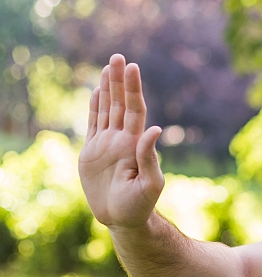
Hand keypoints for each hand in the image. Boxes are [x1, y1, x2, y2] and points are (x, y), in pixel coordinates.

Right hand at [79, 54, 163, 227]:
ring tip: (107, 68)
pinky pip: (93, 124)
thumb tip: (155, 129)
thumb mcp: (150, 184)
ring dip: (107, 89)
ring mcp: (107, 144)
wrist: (122, 219)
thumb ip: (150, 157)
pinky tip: (95, 92)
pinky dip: (94, 107)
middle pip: (120, 104)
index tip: (132, 67)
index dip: (133, 89)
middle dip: (119, 81)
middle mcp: (122, 139)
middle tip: (117, 57)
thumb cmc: (140, 205)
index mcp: (135, 143)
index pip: (135, 109)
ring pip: (107, 110)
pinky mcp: (92, 153)